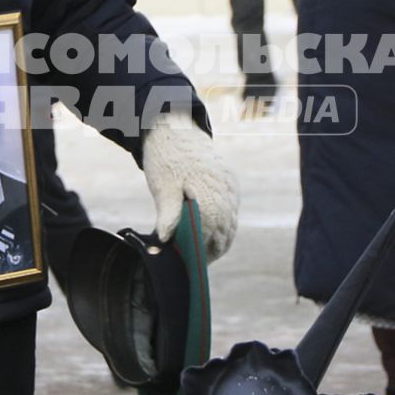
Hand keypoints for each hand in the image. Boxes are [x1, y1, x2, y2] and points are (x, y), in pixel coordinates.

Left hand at [141, 112, 238, 261]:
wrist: (176, 129)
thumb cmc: (166, 159)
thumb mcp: (162, 187)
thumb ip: (167, 214)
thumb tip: (166, 240)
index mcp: (211, 194)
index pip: (209, 234)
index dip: (198, 251)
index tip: (187, 264)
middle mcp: (227, 193)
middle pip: (224, 234)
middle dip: (210, 252)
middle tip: (192, 264)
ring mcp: (232, 189)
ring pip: (231, 227)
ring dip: (218, 243)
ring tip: (199, 255)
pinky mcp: (231, 185)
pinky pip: (232, 214)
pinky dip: (222, 229)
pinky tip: (207, 236)